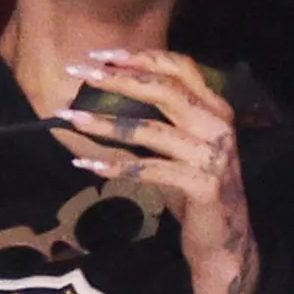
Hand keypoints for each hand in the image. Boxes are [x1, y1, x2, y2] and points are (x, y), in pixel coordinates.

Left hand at [61, 49, 256, 293]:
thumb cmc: (193, 186)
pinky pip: (150, 170)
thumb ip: (160, 115)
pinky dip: (116, 165)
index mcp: (216, 107)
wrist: (223, 238)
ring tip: (71, 117)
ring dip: (106, 122)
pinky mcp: (204, 185)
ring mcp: (213, 155)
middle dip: (117, 78)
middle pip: (164, 89)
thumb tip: (108, 88)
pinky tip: (87, 162)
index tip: (99, 55)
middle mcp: (219, 124)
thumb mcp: (181, 143)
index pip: (180, 66)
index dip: (140, 56)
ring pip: (151, 129)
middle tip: (77, 72)